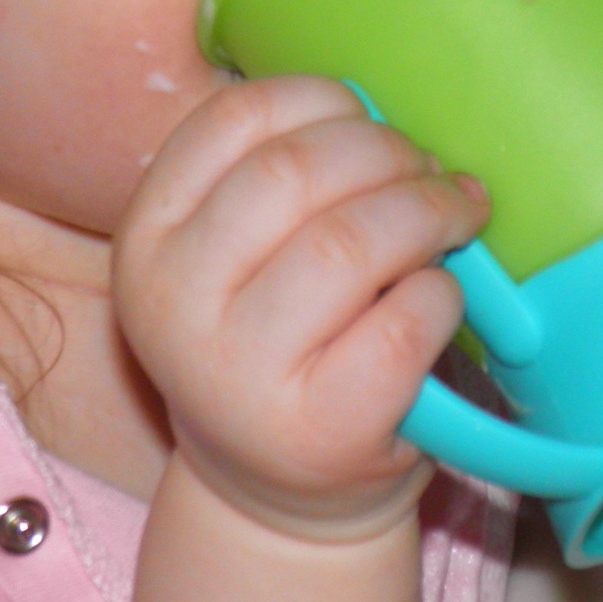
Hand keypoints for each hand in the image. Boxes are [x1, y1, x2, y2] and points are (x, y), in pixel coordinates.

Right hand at [112, 76, 488, 541]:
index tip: (370, 123)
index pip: (234, 119)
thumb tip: (384, 113)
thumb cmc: (276, 346)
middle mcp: (173, 303)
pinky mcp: (318, 431)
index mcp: (145, 238)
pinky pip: (404, 324)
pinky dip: (443, 296)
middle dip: (389, 154)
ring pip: (352, 243)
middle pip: (298, 172)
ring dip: (428, 213)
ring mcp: (238, 374)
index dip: (324, 101)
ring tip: (456, 218)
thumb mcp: (237, 257)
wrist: (277, 500)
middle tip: (433, 174)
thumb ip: (281, 180)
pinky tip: (441, 301)